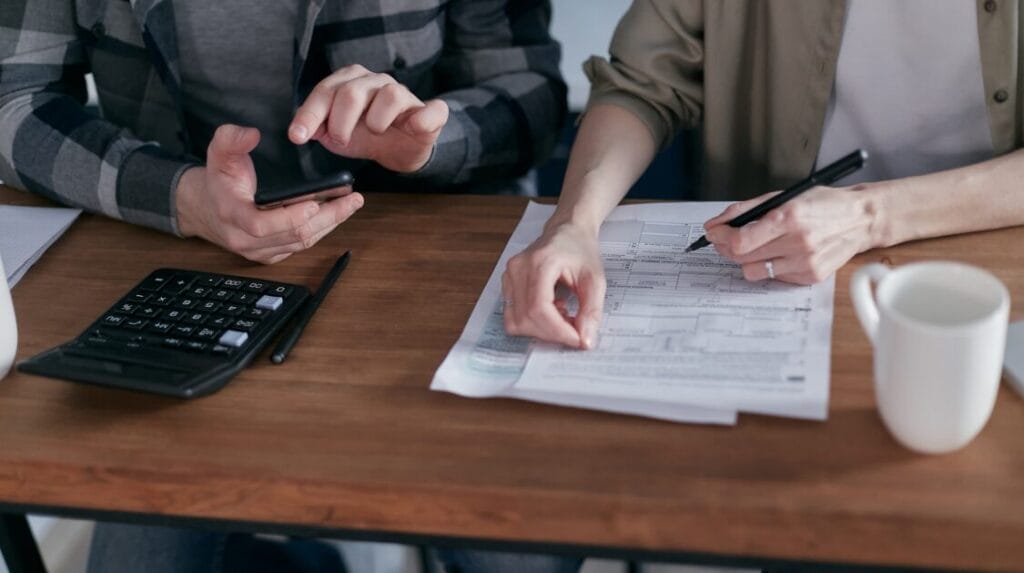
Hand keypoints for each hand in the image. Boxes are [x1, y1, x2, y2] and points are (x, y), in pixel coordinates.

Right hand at [176, 124, 363, 263]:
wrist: (206, 209)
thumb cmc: (218, 180)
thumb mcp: (217, 152)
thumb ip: (231, 139)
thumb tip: (252, 134)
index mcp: (232, 215)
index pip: (261, 225)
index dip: (289, 218)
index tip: (314, 204)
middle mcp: (246, 239)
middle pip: (293, 236)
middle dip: (327, 218)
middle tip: (351, 200)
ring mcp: (260, 251)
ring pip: (302, 243)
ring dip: (330, 223)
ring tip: (351, 203)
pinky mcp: (271, 254)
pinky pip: (301, 246)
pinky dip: (321, 229)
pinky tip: (337, 213)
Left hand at [288, 65, 448, 172]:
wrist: (400, 149)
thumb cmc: (366, 136)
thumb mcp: (336, 135)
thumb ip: (318, 128)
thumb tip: (303, 130)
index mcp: (351, 81)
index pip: (326, 91)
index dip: (310, 114)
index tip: (297, 136)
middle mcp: (377, 81)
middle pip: (352, 92)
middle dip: (340, 122)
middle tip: (341, 139)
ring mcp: (405, 95)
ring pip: (390, 95)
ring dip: (376, 121)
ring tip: (375, 132)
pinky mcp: (430, 112)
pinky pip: (431, 110)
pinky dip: (422, 119)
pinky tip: (413, 127)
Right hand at [502, 222, 605, 348]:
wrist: (568, 231)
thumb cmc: (580, 249)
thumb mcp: (595, 279)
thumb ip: (591, 311)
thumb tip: (585, 341)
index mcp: (540, 262)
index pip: (539, 308)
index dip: (558, 331)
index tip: (578, 339)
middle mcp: (518, 268)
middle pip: (526, 319)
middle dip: (552, 333)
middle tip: (574, 329)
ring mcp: (508, 276)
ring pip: (516, 321)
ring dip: (541, 329)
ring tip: (562, 315)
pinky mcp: (506, 284)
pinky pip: (513, 316)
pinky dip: (532, 323)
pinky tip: (551, 311)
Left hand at [703, 185, 879, 283]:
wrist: (860, 219)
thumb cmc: (821, 204)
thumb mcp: (783, 196)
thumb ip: (746, 209)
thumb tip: (716, 224)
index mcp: (789, 218)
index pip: (740, 241)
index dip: (720, 238)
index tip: (713, 233)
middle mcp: (797, 243)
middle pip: (742, 257)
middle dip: (726, 247)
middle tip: (725, 239)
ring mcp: (805, 263)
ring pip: (753, 271)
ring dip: (746, 259)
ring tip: (754, 246)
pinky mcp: (810, 276)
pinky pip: (773, 277)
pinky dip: (769, 265)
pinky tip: (779, 253)